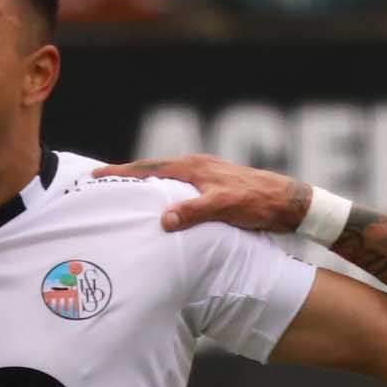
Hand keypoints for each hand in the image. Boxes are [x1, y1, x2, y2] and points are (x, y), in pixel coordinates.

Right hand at [99, 153, 311, 234]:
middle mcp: (197, 167)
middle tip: (103, 185)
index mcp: (194, 166)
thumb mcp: (224, 207)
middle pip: (154, 170)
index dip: (121, 172)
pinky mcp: (215, 188)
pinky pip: (180, 189)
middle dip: (128, 177)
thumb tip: (164, 220)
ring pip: (167, 180)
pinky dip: (164, 196)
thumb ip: (194, 212)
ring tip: (126, 197)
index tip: (95, 174)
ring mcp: (206, 176)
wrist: (290, 204)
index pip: (149, 168)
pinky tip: (163, 208)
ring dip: (146, 187)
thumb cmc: (258, 203)